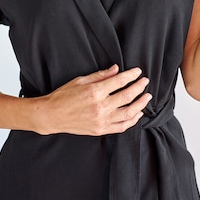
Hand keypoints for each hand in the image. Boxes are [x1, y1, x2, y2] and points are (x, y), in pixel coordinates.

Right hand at [35, 64, 151, 135]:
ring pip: (129, 113)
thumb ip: (101, 75)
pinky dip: (133, 120)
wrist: (52, 115)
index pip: (120, 81)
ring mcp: (102, 120)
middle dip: (139, 87)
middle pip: (127, 96)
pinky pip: (122, 126)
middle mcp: (101, 107)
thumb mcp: (81, 80)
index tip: (138, 72)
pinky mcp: (101, 130)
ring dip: (141, 104)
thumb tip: (117, 69)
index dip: (131, 75)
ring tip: (146, 97)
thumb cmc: (63, 96)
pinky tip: (138, 113)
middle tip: (145, 82)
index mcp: (95, 92)